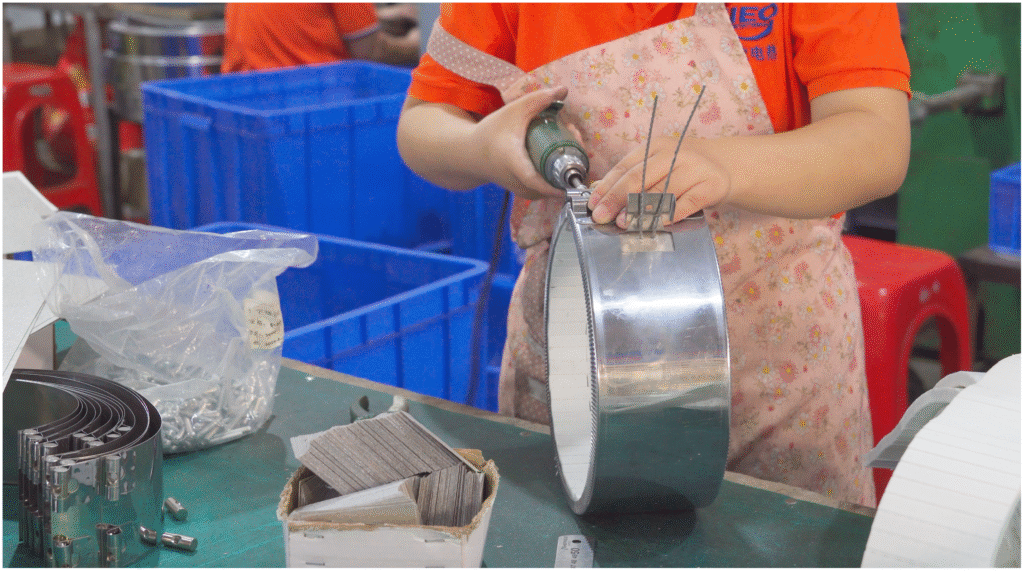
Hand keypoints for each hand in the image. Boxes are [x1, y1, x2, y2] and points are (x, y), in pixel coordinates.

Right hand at [468, 86, 569, 200]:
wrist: (472, 154)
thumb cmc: (491, 132)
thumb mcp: (514, 112)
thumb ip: (538, 100)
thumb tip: (563, 90)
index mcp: (516, 165)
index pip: (537, 182)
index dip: (557, 183)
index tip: (574, 177)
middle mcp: (520, 183)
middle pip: (551, 184)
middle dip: (570, 162)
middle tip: (574, 136)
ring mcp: (523, 190)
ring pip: (550, 188)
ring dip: (565, 169)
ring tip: (569, 143)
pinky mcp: (525, 191)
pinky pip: (545, 189)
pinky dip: (556, 176)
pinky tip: (561, 157)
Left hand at [587, 137, 731, 227]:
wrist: (725, 165)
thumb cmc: (684, 169)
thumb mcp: (658, 165)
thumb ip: (632, 177)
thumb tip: (599, 192)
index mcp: (656, 146)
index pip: (625, 167)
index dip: (607, 187)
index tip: (593, 204)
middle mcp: (675, 154)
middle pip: (639, 178)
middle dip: (616, 199)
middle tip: (602, 217)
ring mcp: (694, 168)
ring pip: (661, 192)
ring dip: (640, 210)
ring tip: (624, 223)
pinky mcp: (711, 185)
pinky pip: (686, 203)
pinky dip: (669, 214)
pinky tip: (656, 223)